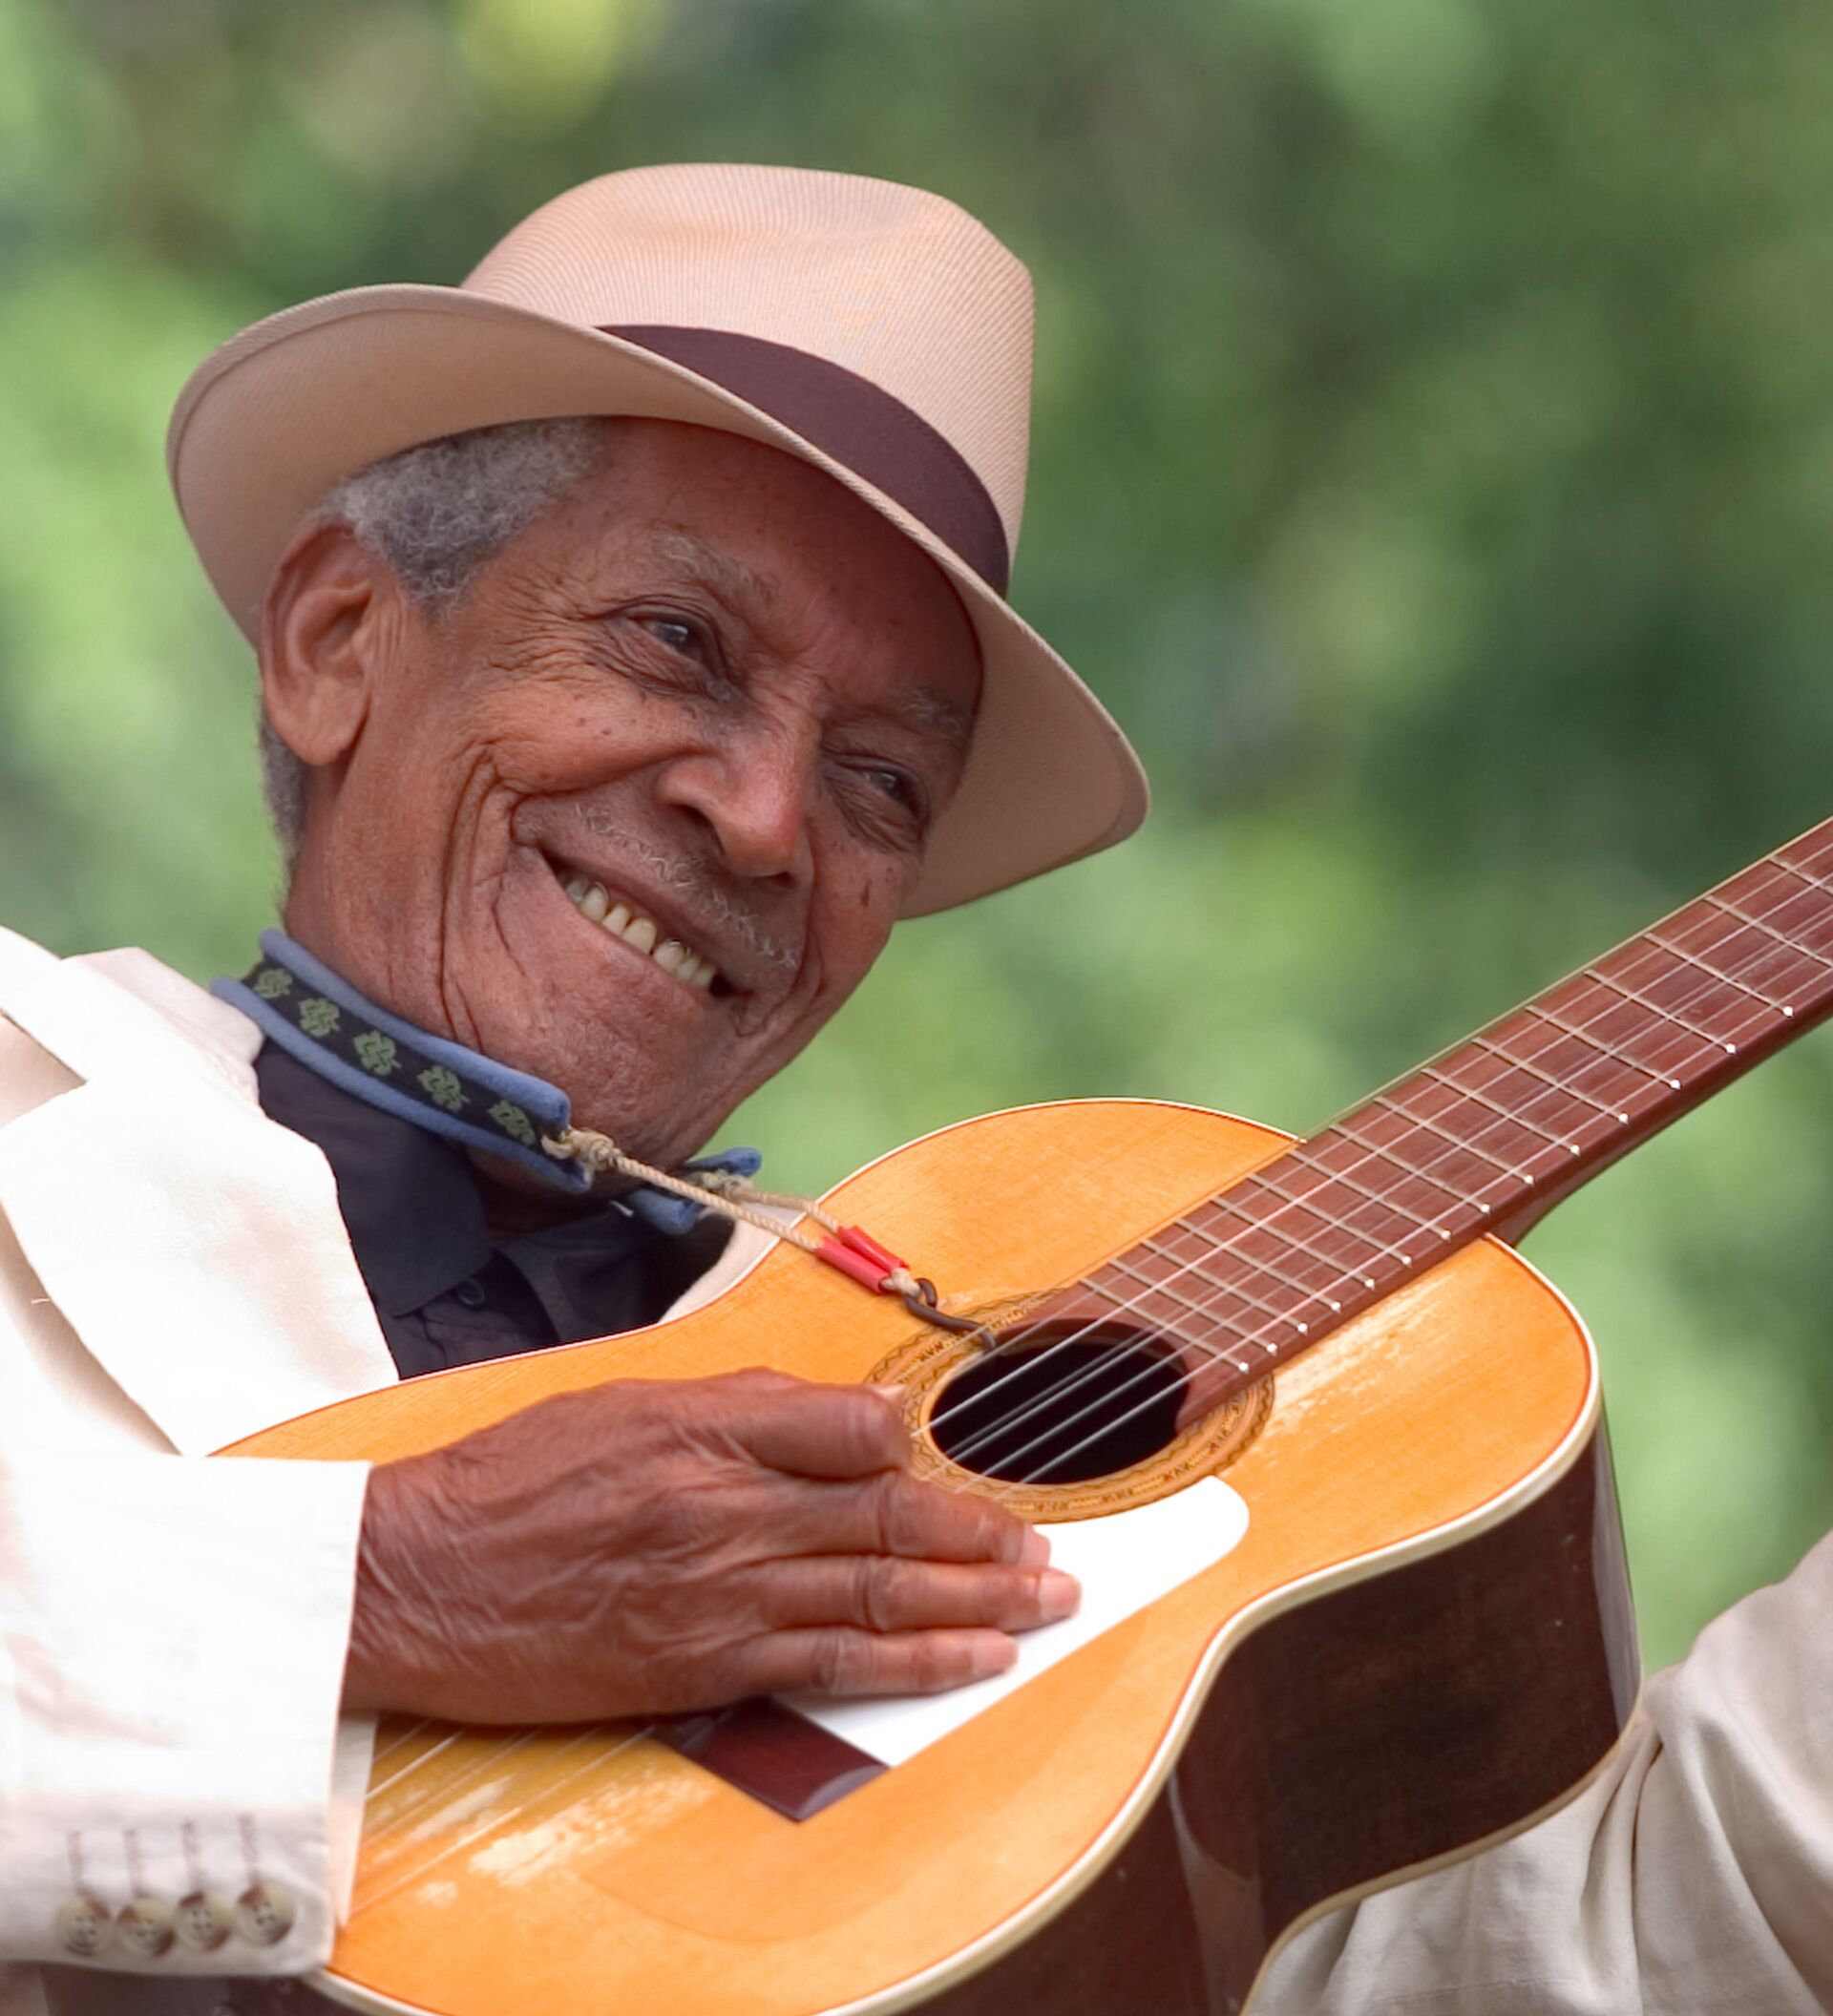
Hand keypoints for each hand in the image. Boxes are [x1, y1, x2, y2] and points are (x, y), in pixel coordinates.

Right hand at [343, 1369, 1077, 1721]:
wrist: (414, 1581)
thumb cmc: (511, 1482)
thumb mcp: (619, 1399)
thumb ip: (739, 1402)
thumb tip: (848, 1410)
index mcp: (705, 1428)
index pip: (852, 1427)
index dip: (913, 1442)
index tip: (951, 1452)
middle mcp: (725, 1509)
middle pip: (887, 1514)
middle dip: (982, 1532)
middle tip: (1048, 1547)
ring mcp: (720, 1594)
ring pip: (879, 1591)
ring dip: (977, 1600)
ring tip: (1045, 1603)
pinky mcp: (703, 1665)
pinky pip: (832, 1664)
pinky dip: (913, 1663)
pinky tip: (969, 1661)